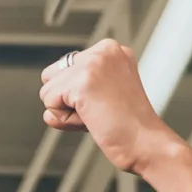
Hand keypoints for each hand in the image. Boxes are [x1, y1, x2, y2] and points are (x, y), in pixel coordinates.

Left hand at [39, 38, 182, 176]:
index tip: (105, 102)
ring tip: (97, 115)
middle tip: (99, 111)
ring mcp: (94, 63)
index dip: (75, 95)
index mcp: (111, 50)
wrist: (145, 142)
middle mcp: (103, 50)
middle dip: (67, 101)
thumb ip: (74, 91)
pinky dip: (65, 120)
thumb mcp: (101, 96)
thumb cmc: (127, 127)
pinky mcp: (83, 81)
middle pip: (50, 77)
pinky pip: (49, 104)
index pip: (64, 68)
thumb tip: (48, 113)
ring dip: (66, 113)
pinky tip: (91, 120)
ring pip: (47, 92)